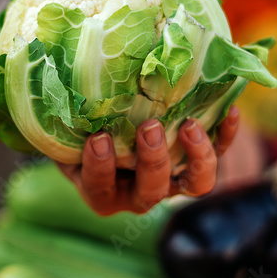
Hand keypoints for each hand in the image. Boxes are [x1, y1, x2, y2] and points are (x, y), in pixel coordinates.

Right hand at [57, 106, 239, 215]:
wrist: (105, 127)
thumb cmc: (79, 128)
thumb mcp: (65, 127)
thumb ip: (61, 115)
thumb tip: (47, 83)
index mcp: (102, 191)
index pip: (100, 189)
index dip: (100, 168)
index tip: (99, 138)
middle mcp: (139, 193)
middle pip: (151, 191)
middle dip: (152, 160)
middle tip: (149, 127)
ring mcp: (171, 181)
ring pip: (193, 185)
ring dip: (195, 156)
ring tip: (188, 124)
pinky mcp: (195, 162)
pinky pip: (218, 155)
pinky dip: (224, 136)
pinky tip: (229, 111)